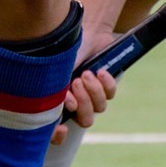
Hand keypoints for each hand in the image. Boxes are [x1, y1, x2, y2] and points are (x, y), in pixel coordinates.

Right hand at [54, 21, 120, 140]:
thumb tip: (65, 107)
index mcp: (56, 101)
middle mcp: (74, 101)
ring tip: (87, 73)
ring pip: (100, 109)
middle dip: (84, 103)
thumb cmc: (61, 49)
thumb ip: (56, 89)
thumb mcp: (54, 70)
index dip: (57, 137)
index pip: (54, 131)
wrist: (82, 29)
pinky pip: (111, 94)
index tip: (62, 129)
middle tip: (76, 82)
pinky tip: (99, 72)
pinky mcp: (105, 84)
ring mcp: (91, 94)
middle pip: (85, 121)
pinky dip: (106, 84)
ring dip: (93, 91)